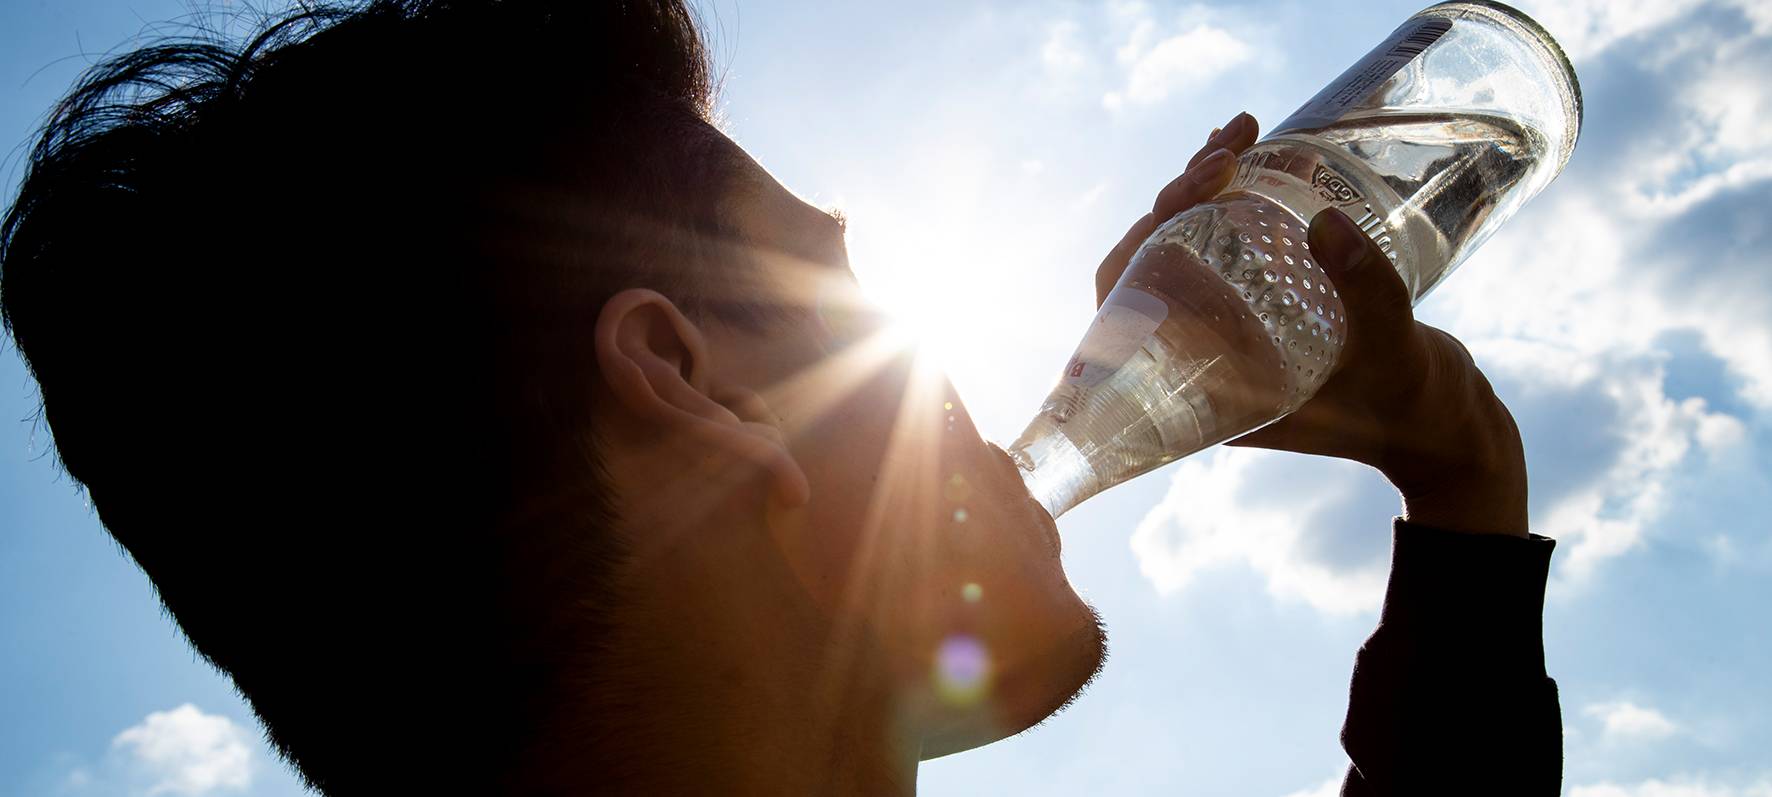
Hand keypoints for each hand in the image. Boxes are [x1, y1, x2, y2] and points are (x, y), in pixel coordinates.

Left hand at [1093, 112, 1527, 537]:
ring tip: (1243, 129)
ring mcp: (1233, 329)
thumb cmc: (1413, 406)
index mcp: (1204, 389)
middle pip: (1153, 263)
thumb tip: (1323, 220)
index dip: (1137, 244)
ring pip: (1187, 246)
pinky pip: (1229, 244)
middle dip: (1180, 194)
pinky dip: (1237, 195)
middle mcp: (1205, 358)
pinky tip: (1256, 149)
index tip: (1185, 190)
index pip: (1128, 308)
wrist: (1444, 423)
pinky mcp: (1265, 305)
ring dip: (1205, 184)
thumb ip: (1364, 291)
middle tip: (1230, 149)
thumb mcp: (1392, 350)